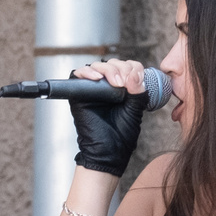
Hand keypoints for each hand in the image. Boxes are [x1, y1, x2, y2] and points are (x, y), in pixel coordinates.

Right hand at [69, 59, 150, 174]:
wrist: (108, 152)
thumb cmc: (121, 135)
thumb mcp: (136, 110)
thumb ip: (138, 91)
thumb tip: (134, 73)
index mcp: (123, 88)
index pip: (128, 66)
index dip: (134, 67)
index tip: (138, 79)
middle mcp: (107, 86)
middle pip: (112, 63)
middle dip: (121, 68)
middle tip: (125, 83)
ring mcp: (92, 89)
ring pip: (97, 66)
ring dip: (107, 70)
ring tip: (116, 83)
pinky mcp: (79, 94)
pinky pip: (77, 75)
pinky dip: (86, 73)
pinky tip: (97, 78)